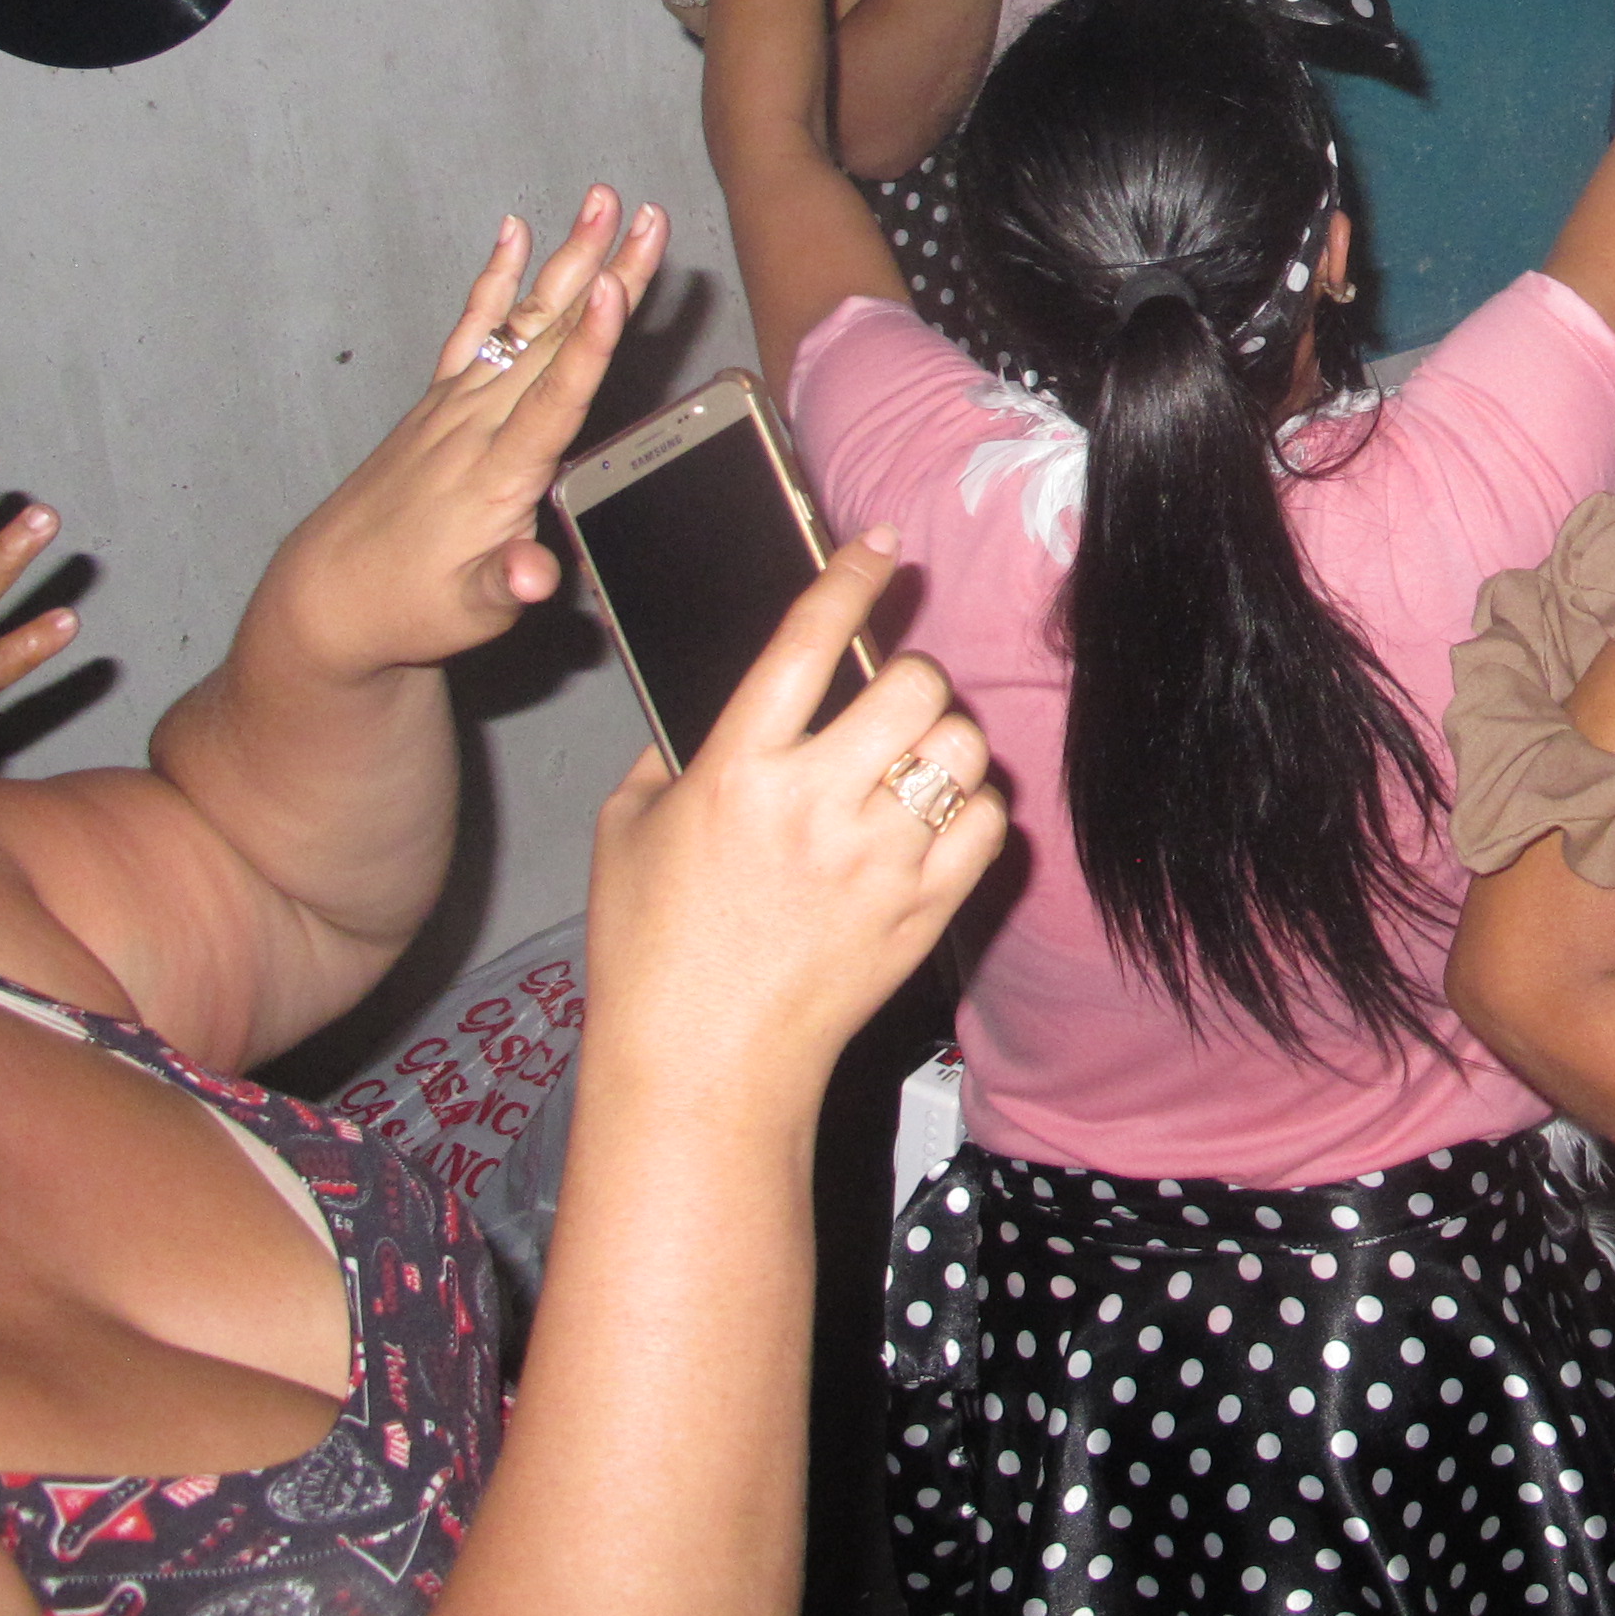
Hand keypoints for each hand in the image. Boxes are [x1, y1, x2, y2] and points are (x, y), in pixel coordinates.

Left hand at [247, 192, 668, 687]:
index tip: (615, 289)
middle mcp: (477, 426)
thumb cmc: (413, 607)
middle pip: (553, 339)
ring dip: (569, 259)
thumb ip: (505, 587)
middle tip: (647, 217)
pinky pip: (473, 327)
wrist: (332, 594)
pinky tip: (514, 231)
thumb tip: (535, 576)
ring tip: (603, 200)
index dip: (589, 345)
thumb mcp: (468, 616)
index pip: (553, 400)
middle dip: (605, 274)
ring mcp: (456, 405)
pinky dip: (495, 277)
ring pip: (525, 320)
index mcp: (497, 476)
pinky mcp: (441, 400)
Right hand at [582, 537, 1003, 1098]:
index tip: (879, 547)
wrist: (703, 1069)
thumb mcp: (624, 835)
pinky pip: (990, 820)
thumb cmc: (652, 954)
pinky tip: (935, 822)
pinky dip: (974, 807)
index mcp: (736, 773)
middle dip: (907, 677)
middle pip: (913, 685)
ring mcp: (879, 859)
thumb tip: (712, 712)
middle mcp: (815, 806)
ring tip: (909, 767)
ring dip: (942, 742)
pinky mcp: (925, 909)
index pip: (806, 641)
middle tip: (886, 704)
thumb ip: (669, 758)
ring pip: (960, 746)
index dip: (849, 578)